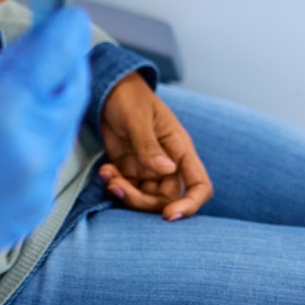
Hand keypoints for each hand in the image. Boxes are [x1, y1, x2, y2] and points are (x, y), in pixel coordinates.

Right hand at [0, 9, 89, 304]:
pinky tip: (0, 148)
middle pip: (74, 89)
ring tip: (10, 108)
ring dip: (49, 108)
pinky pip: (49, 162)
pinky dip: (36, 145)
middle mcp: (31, 148)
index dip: (67, 30)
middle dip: (65, 67)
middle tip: (46, 55)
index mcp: (2, 110)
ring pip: (64, 126)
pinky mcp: (37, 209)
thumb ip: (3, 68)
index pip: (62, 52)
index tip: (66, 19)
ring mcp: (38, 185)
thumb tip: (41, 42)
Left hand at [97, 74, 211, 219]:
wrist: (109, 89)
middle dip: (142, 201)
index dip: (190, 205)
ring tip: (108, 176)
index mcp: (180, 150)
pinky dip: (115, 185)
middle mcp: (168, 163)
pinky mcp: (130, 169)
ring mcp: (148, 168)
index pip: (199, 185)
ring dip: (125, 193)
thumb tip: (167, 170)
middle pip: (167, 199)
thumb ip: (149, 145)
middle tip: (118, 186)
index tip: (170, 215)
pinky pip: (127, 188)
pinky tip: (105, 171)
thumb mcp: (138, 118)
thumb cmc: (130, 97)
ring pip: (145, 197)